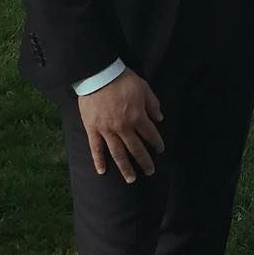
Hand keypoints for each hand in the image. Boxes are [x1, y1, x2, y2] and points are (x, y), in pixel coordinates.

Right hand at [77, 68, 163, 182]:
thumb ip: (153, 104)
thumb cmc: (123, 80)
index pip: (150, 134)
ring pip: (117, 153)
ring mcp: (106, 130)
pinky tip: (102, 171)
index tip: (160, 150)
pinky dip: (98, 161)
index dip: (156, 143)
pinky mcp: (92, 129)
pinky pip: (96, 149)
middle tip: (150, 172)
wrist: (99, 75)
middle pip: (135, 148)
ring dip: (125, 167)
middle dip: (144, 161)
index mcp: (137, 116)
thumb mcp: (144, 88)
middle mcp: (123, 127)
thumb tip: (160, 119)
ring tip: (131, 179)